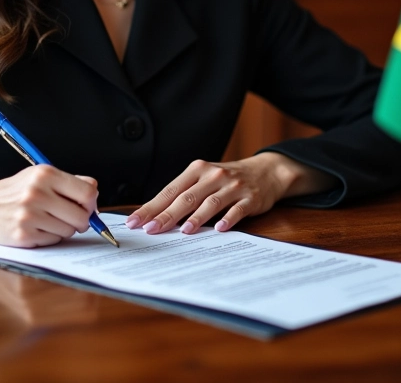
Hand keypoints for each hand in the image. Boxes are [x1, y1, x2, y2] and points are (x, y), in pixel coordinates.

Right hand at [0, 165, 98, 247]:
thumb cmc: (16, 191)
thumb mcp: (40, 176)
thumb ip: (69, 182)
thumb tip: (94, 196)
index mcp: (45, 174)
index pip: (87, 192)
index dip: (91, 203)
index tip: (88, 206)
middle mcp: (37, 192)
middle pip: (82, 215)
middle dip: (81, 220)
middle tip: (71, 217)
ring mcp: (29, 215)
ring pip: (69, 230)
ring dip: (64, 229)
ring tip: (48, 220)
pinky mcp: (23, 235)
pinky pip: (53, 241)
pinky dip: (51, 237)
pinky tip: (37, 228)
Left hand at [125, 152, 334, 235]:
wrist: (265, 171)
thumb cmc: (226, 180)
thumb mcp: (204, 179)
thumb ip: (184, 194)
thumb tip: (154, 216)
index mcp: (197, 170)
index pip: (170, 191)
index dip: (152, 207)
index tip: (135, 221)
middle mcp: (213, 175)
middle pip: (186, 197)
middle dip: (166, 215)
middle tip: (150, 230)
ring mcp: (232, 186)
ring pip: (210, 203)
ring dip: (196, 218)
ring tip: (183, 231)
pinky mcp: (249, 198)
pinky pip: (237, 209)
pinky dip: (228, 218)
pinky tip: (219, 228)